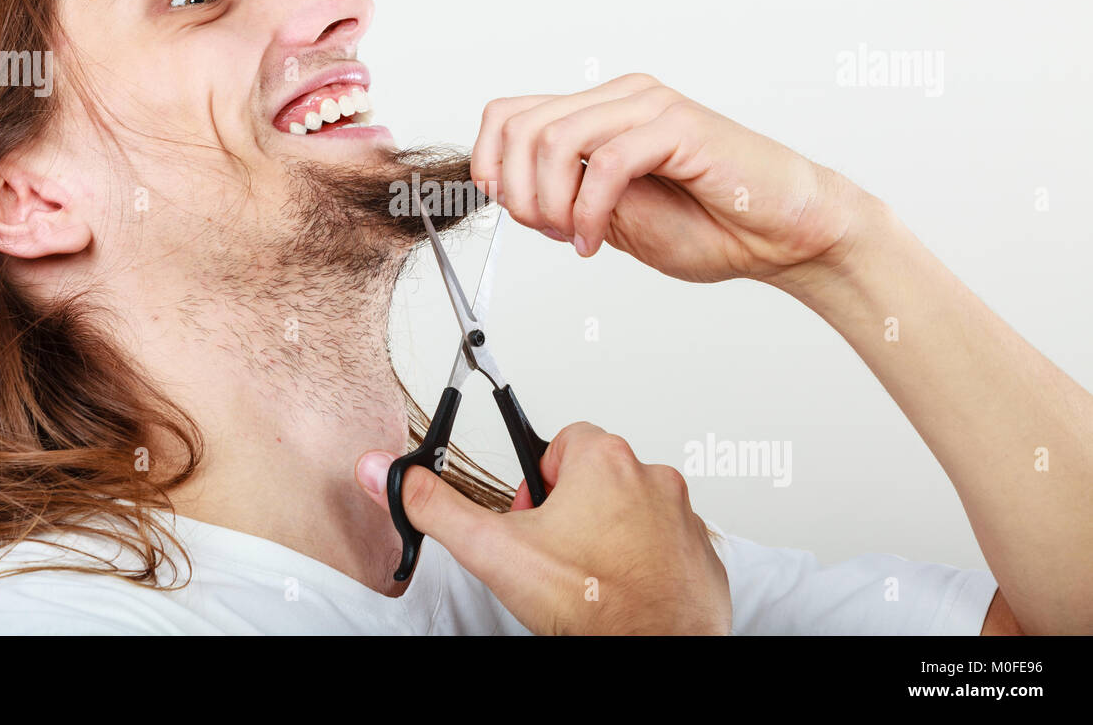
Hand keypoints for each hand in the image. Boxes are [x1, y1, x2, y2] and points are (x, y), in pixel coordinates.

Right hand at [356, 422, 731, 634]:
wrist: (653, 653)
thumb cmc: (591, 605)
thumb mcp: (494, 550)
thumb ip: (436, 507)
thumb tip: (392, 474)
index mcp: (604, 461)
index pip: (561, 440)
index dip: (538, 481)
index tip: (533, 516)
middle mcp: (652, 478)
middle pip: (596, 473)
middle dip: (571, 508)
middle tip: (554, 552)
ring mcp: (682, 516)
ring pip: (631, 508)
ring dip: (608, 532)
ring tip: (587, 575)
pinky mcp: (701, 553)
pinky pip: (664, 542)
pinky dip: (643, 561)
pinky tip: (621, 589)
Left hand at [470, 74, 871, 286]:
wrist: (785, 236)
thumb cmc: (713, 225)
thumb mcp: (616, 218)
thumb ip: (567, 198)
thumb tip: (512, 197)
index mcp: (600, 112)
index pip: (509, 114)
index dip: (489, 164)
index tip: (508, 212)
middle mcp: (621, 97)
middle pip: (521, 126)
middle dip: (516, 192)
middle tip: (547, 232)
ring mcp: (650, 105)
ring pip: (555, 140)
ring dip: (550, 203)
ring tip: (576, 237)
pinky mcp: (679, 125)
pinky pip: (606, 164)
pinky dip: (589, 212)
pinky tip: (598, 242)